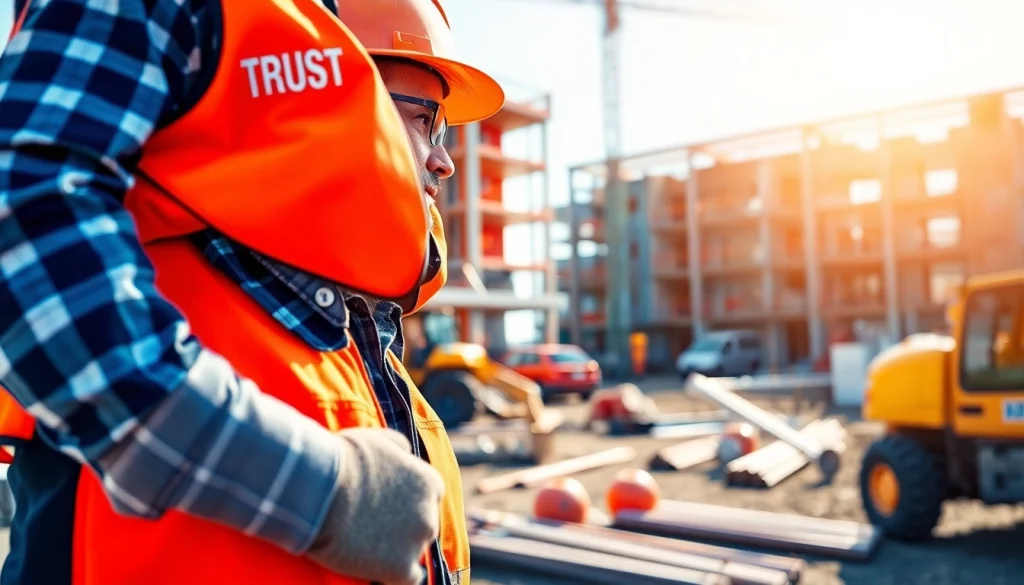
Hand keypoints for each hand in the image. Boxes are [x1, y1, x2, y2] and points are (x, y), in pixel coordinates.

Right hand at [306, 428, 443, 584]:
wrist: (318, 489)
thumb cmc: (342, 460)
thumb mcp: (377, 440)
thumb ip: (399, 446)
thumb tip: (406, 452)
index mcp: (429, 483)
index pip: (429, 499)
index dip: (407, 505)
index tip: (387, 509)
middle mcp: (430, 513)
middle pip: (423, 527)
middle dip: (403, 529)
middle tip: (373, 529)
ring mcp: (417, 543)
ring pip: (414, 554)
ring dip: (396, 552)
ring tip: (367, 546)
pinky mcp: (399, 568)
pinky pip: (407, 579)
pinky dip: (393, 576)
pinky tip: (375, 568)